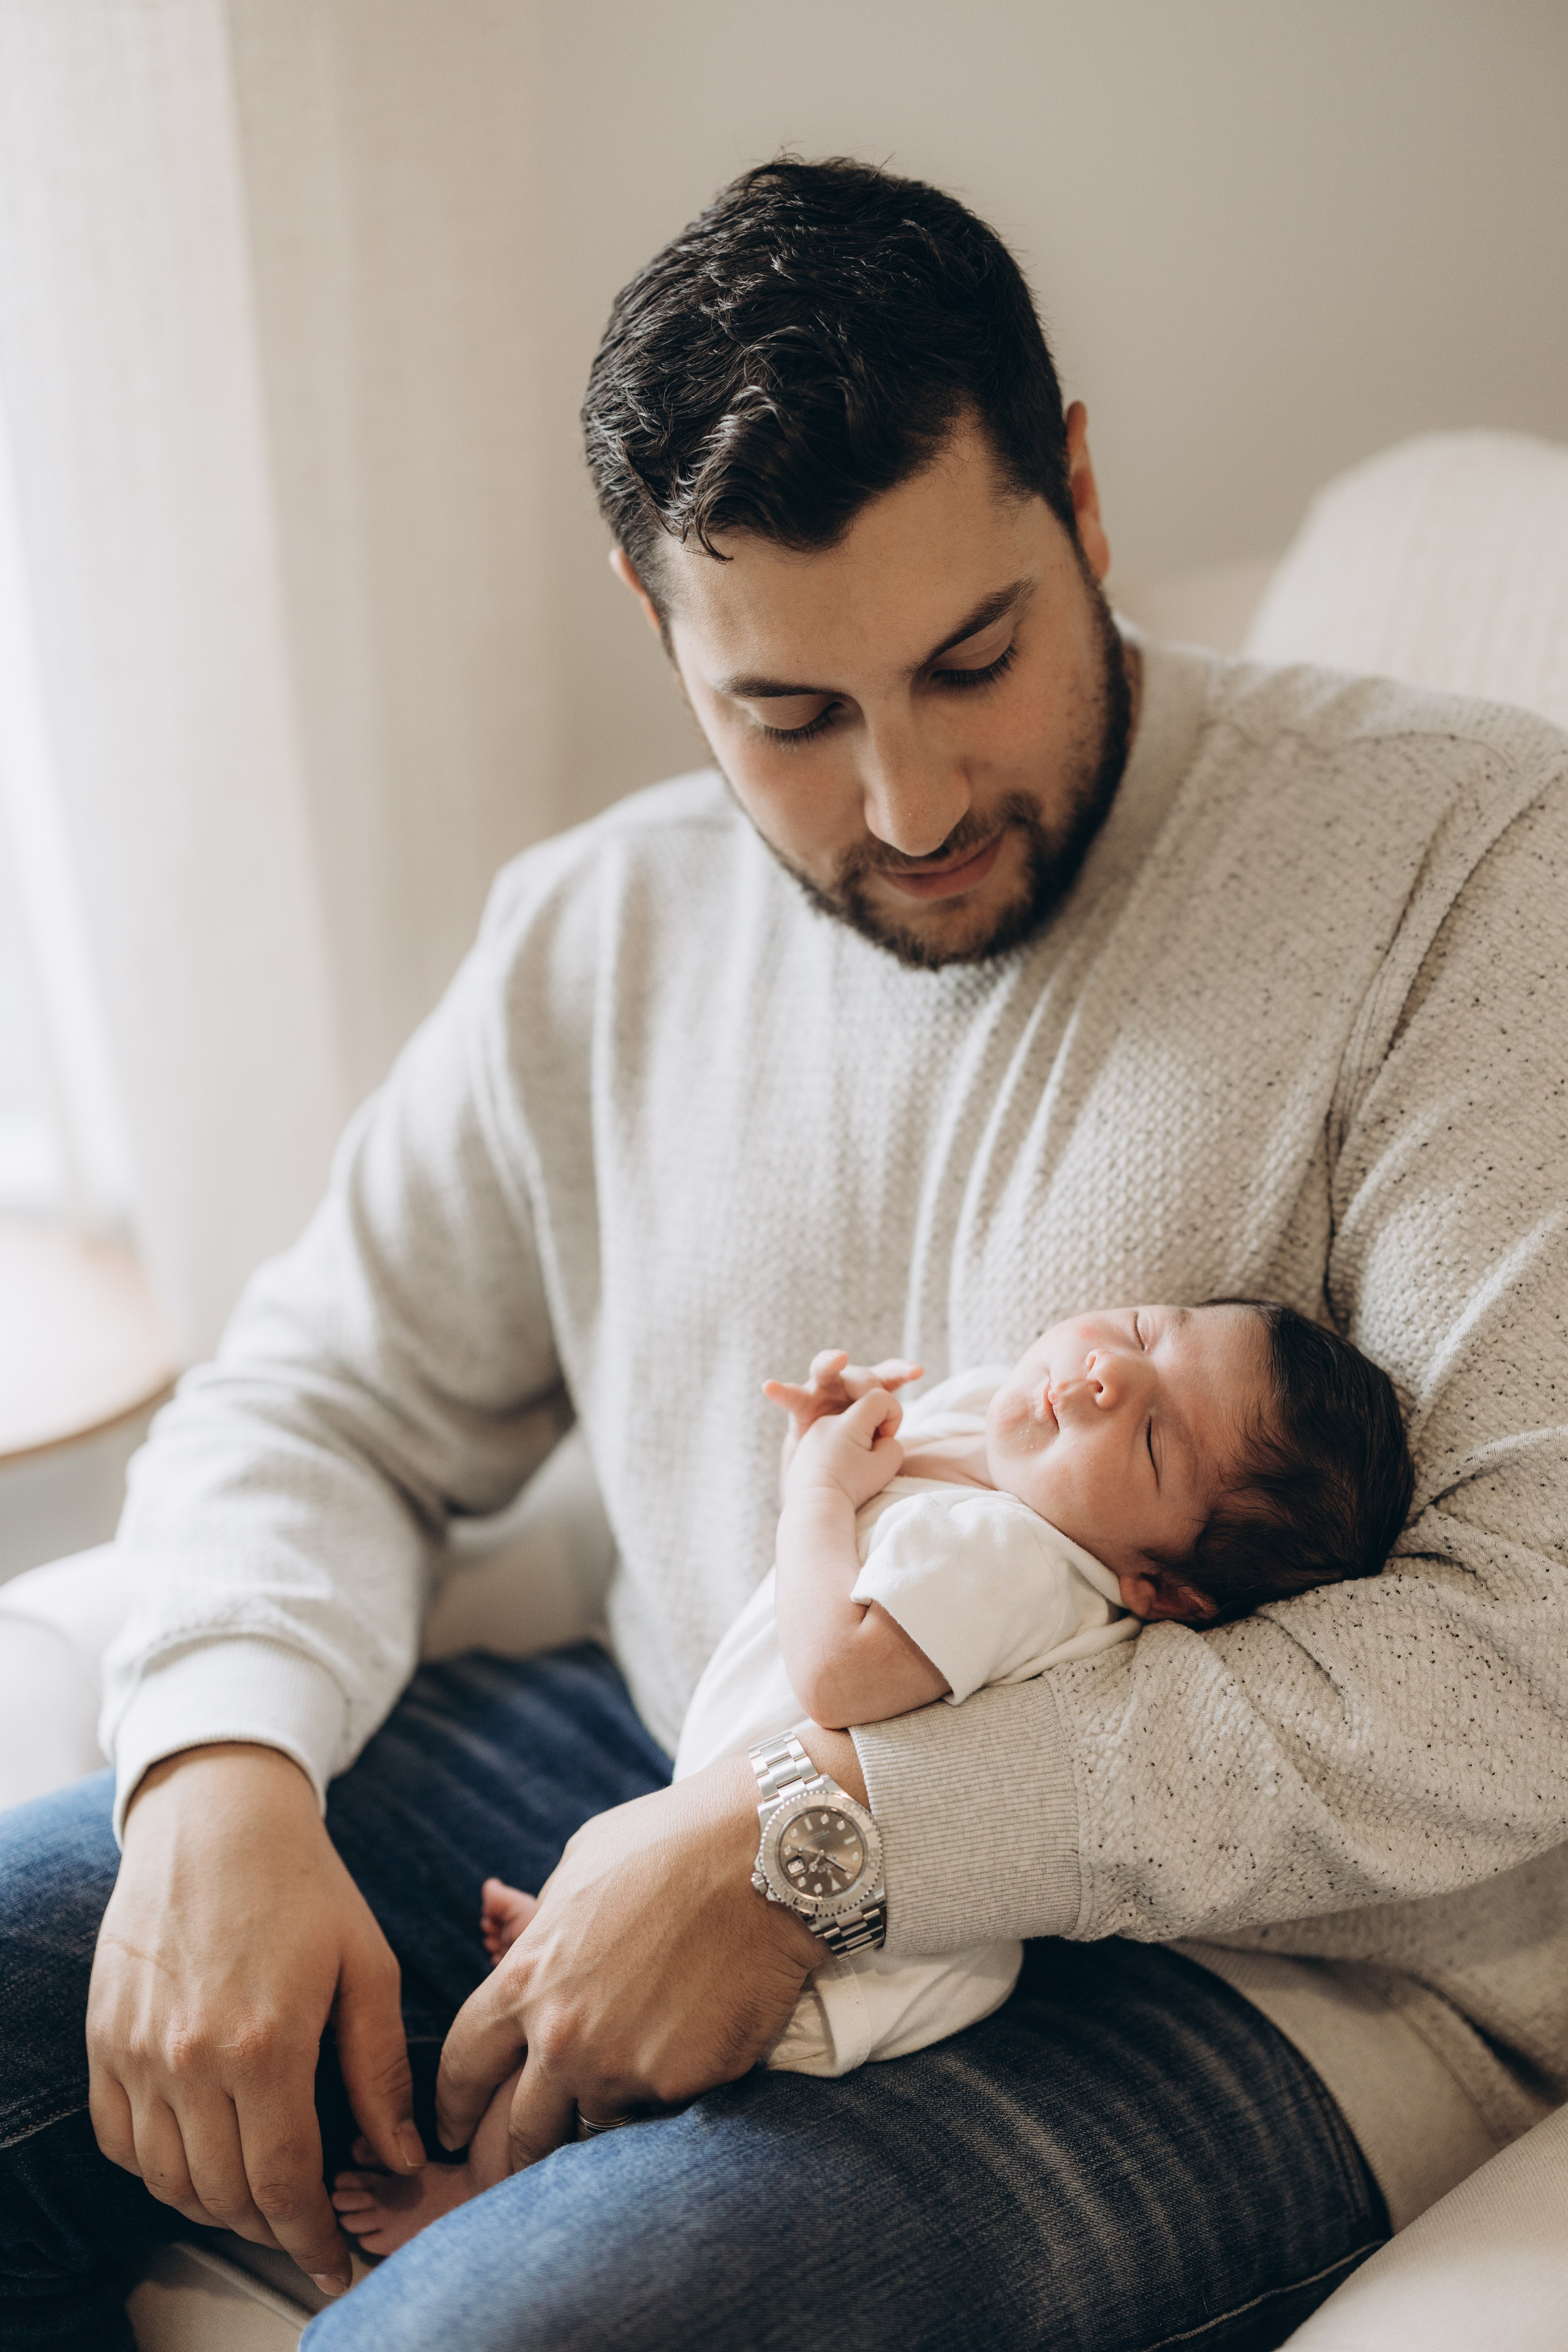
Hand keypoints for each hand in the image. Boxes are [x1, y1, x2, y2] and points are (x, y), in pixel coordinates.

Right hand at [87, 1744, 422, 2296]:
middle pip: (224, 2194)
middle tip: (304, 2227)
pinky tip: (199, 2154)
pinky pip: (121, 2140)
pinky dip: (157, 2167)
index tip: (333, 2260)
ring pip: (168, 2180)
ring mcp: (138, 2052)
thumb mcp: (367, 1965)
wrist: (216, 1818)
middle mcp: (191, 2060)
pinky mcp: (104, 2038)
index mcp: (265, 2044)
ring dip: (214, 2204)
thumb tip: (399, 2154)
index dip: (310, 2237)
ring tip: (258, 2196)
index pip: (283, 2183)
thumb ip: (379, 2067)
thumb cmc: (304, 1885)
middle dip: (270, 2228)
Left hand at [435, 1752, 818, 2172]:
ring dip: (591, 2123)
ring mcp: (622, 2069)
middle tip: (508, 2170)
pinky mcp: (681, 2086)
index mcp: (525, 1980)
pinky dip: (658, 2100)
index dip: (453, 2105)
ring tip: (603, 2113)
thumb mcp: (579, 1869)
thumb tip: (524, 1943)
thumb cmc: (668, 1843)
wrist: (762, 1857)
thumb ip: (543, 1927)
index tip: (452, 2129)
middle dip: (505, 2155)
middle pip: (514, 2129)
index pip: (462, 2066)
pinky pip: (657, 2113)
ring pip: (588, 2130)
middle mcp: (563, 2038)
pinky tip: (676, 2069)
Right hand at [764, 1350, 921, 1476]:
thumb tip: (889, 1440)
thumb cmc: (855, 1448)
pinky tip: (769, 1386)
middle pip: (860, 1374)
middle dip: (869, 1383)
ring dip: (831, 1361)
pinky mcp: (801, 1404)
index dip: (902, 1371)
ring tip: (838, 1357)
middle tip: (873, 1394)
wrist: (823, 1463)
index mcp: (871, 1391)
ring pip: (826, 1369)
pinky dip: (780, 1391)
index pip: (890, 1376)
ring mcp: (822, 1390)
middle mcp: (847, 1384)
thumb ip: (884, 1435)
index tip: (916, 1371)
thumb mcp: (875, 1441)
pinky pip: (791, 1396)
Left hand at [787, 1386, 904, 1509]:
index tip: (884, 1443)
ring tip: (854, 1467)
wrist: (812, 1509)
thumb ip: (893, 1445)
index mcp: (848, 1420)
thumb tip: (883, 1439)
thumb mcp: (886, 1465)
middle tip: (871, 1455)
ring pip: (846, 1426)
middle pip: (863, 1410)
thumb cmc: (851, 1487)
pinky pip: (831, 1439)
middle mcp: (827, 1421)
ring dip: (857, 1440)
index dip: (892, 1417)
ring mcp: (814, 1434)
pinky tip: (839, 1473)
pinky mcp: (806, 1448)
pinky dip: (841, 1450)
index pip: (880, 1398)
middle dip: (875, 1429)